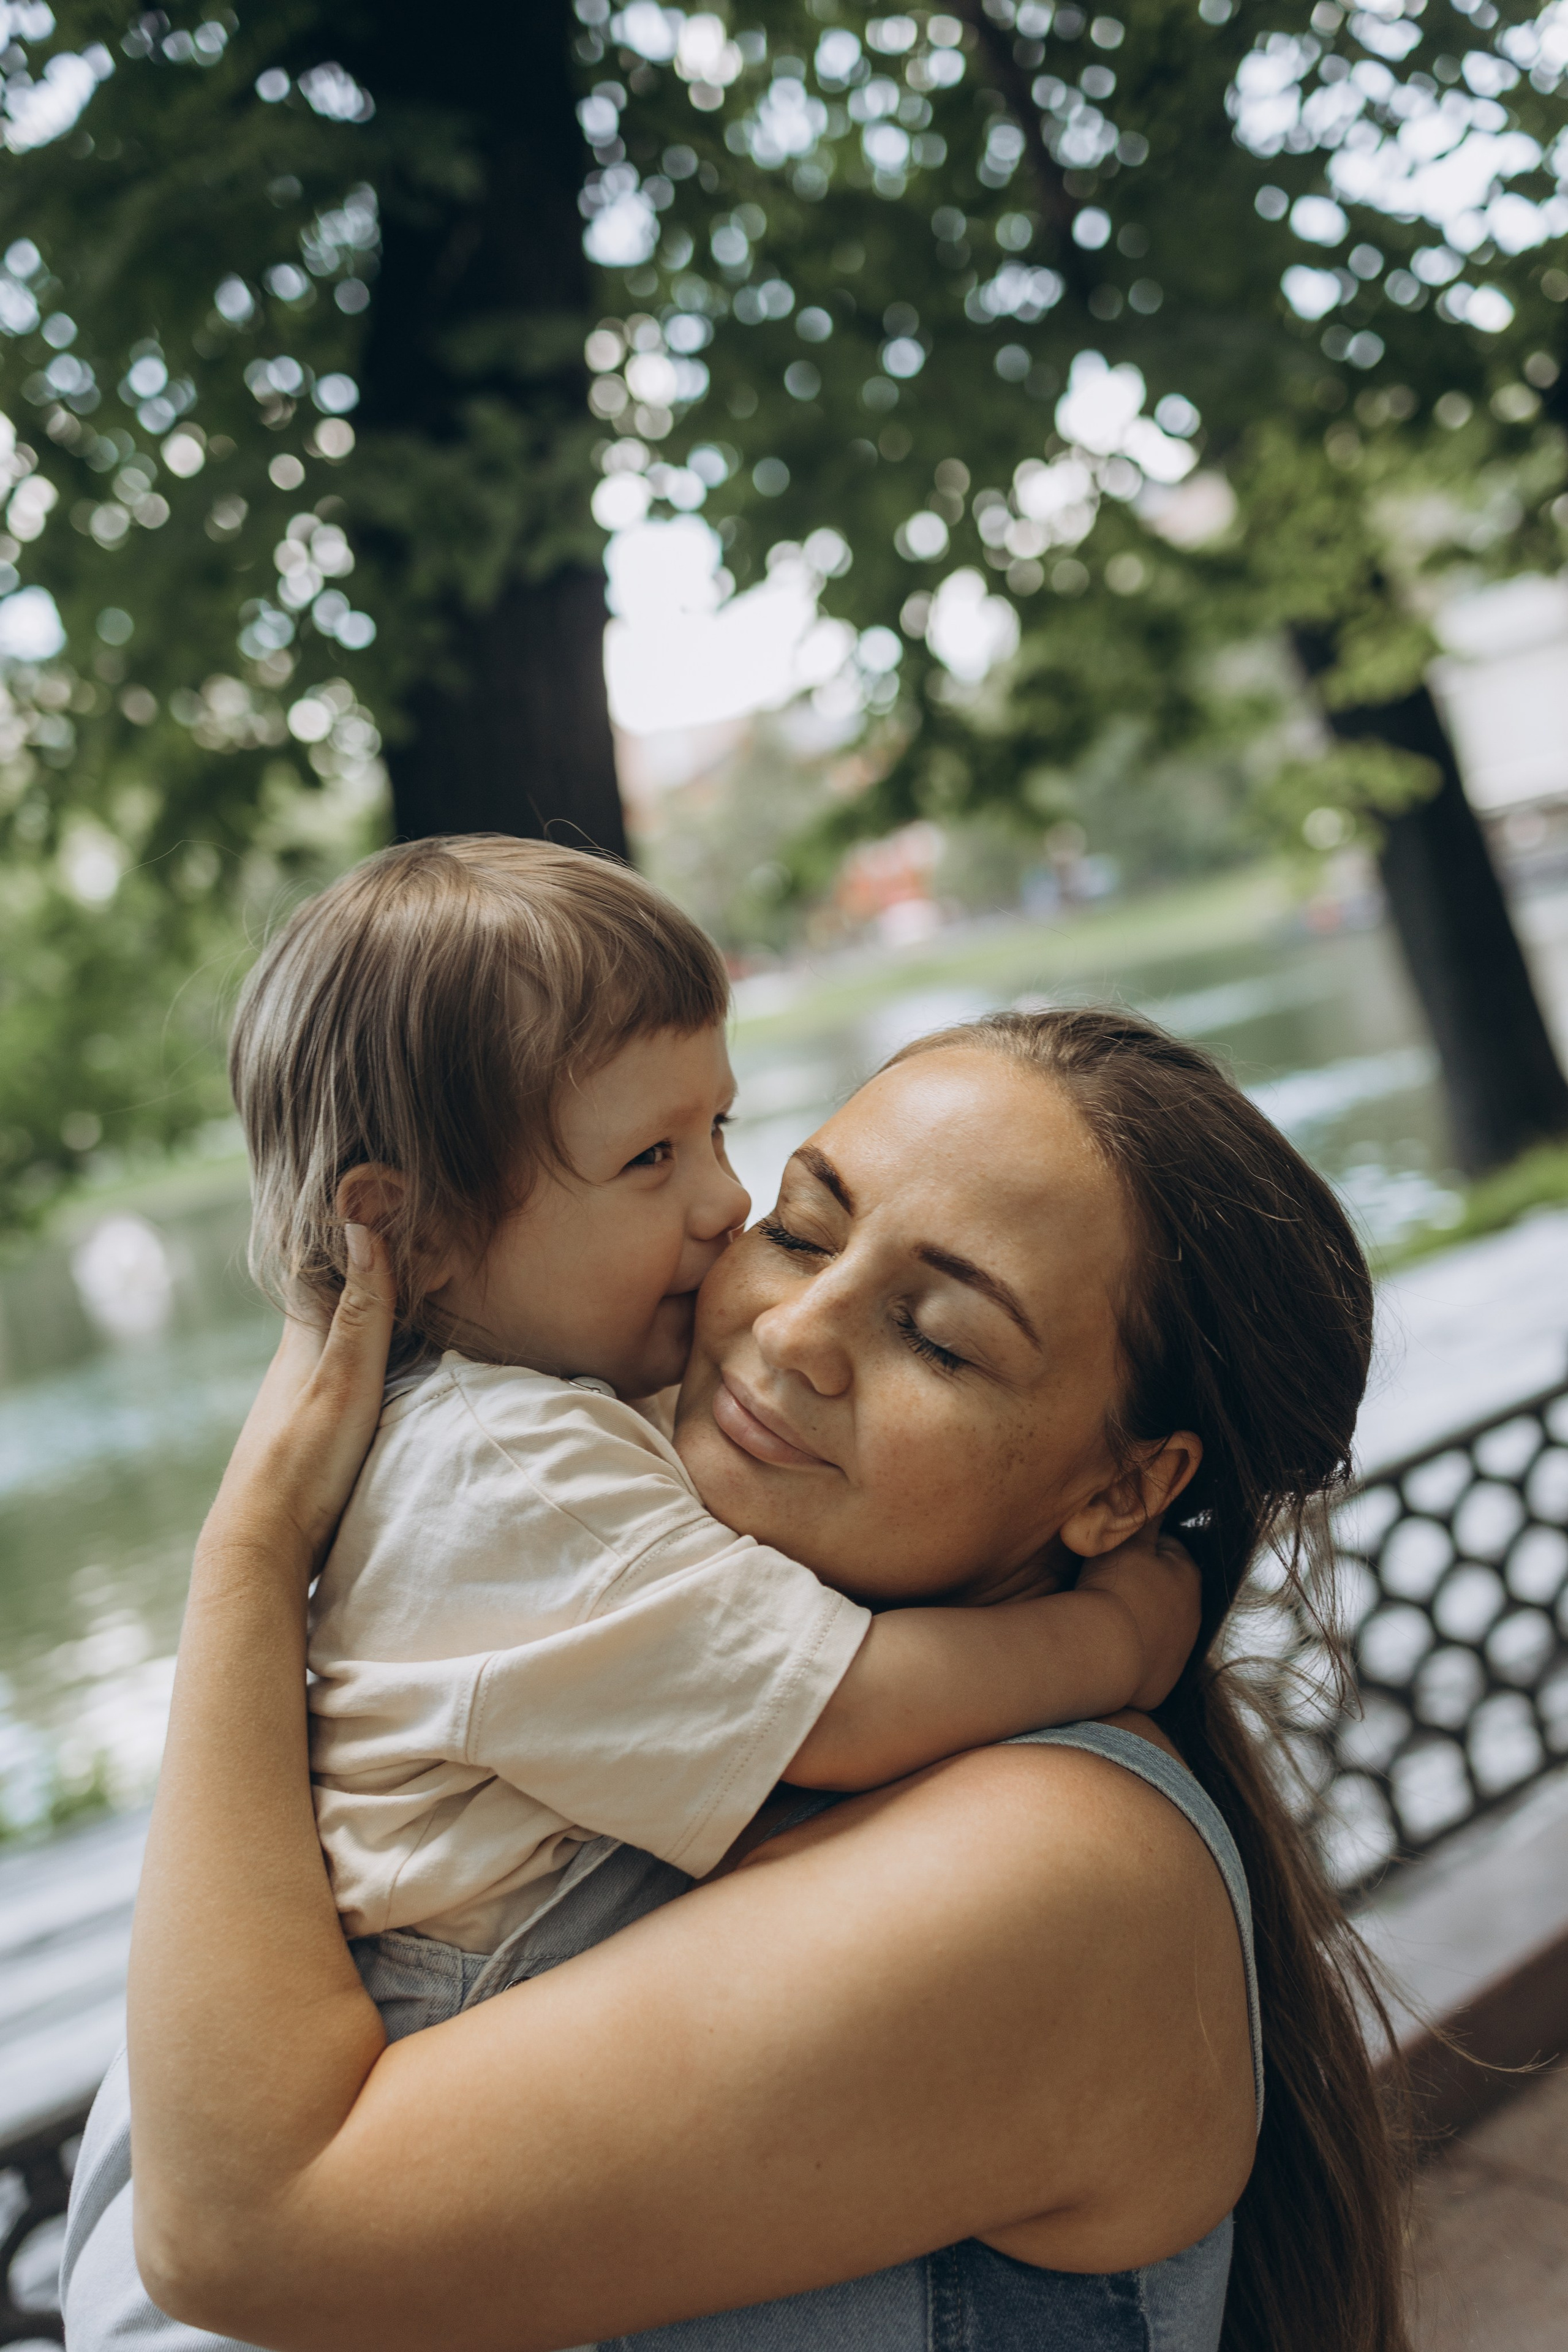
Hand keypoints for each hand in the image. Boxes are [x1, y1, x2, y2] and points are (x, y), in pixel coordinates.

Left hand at [200, 1225, 395, 1588]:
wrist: (264, 1541)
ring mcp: (303, 1397)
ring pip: (336, 1340)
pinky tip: (387, 1366)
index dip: (346, 1229)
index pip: (321, 1265)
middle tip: (403, 1232)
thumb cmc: (304, 1459)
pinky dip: (367, 1357)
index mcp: (302, 1339)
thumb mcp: (344, 1378)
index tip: (375, 1193)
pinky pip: (343, 1375)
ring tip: (405, 1289)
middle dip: (362, 1267)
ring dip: (367, 1316)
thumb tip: (362, 1225)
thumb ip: (361, 1311)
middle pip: (331, 1300)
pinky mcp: (313, 1431)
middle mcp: (297, 1361)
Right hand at [1077, 1528, 1201, 1712]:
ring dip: (1135, 1618)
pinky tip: (1108, 1646)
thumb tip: (1160, 1489)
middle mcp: (1193, 1614)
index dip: (1137, 1547)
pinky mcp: (1162, 1682)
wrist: (1104, 1655)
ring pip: (1155, 1623)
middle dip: (1138, 1583)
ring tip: (1102, 1617)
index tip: (1112, 1553)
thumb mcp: (1127, 1542)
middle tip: (1103, 1584)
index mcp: (1189, 1574)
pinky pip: (1144, 1658)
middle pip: (1162, 1587)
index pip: (1167, 1547)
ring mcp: (1180, 1651)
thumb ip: (1144, 1516)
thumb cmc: (1114, 1590)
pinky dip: (1130, 1651)